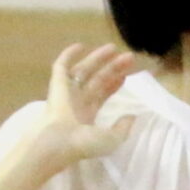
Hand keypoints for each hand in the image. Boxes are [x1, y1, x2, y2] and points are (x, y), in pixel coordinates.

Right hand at [27, 43, 141, 170]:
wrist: (58, 142)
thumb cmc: (83, 144)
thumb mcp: (111, 140)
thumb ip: (123, 128)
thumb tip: (132, 116)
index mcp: (88, 115)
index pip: (102, 94)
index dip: (114, 84)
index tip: (126, 75)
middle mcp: (77, 102)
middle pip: (97, 79)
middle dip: (113, 68)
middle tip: (128, 57)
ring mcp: (66, 92)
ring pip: (83, 70)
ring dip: (97, 58)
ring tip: (113, 48)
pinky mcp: (56, 83)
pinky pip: (61, 66)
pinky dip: (68, 55)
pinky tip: (80, 46)